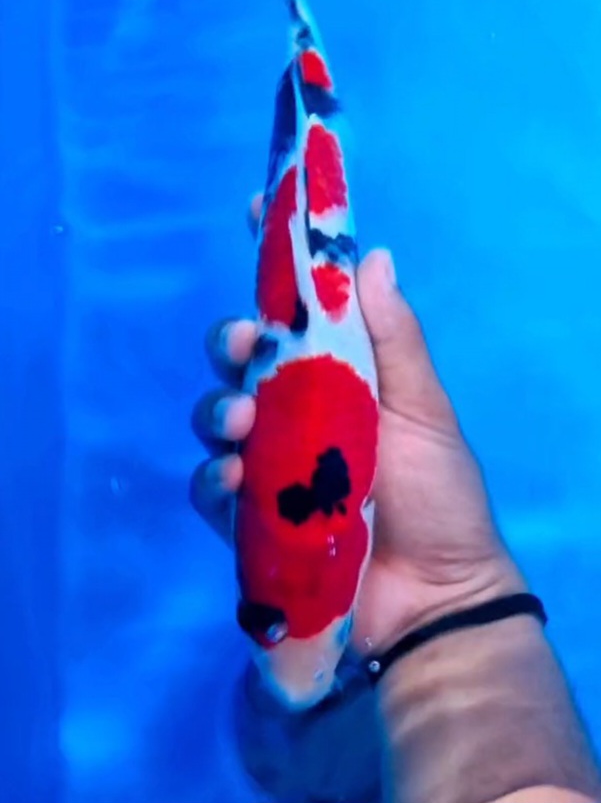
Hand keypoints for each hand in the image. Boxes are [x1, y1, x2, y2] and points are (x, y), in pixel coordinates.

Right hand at [190, 194, 524, 654]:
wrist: (432, 596)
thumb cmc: (436, 495)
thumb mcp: (423, 408)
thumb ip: (395, 338)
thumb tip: (372, 254)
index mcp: (341, 378)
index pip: (300, 310)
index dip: (275, 262)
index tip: (256, 210)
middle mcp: (298, 414)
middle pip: (243, 361)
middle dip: (231, 344)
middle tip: (244, 346)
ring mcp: (270, 466)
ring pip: (217, 418)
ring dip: (218, 411)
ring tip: (241, 425)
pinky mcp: (249, 519)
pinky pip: (212, 487)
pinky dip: (215, 477)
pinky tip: (236, 478)